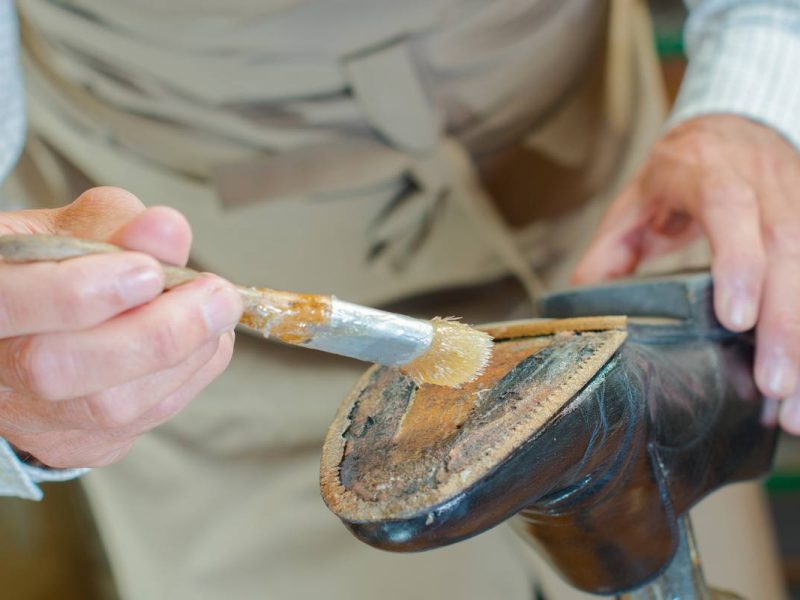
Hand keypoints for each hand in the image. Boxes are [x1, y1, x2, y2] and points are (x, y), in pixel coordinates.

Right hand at [0, 187, 241, 466]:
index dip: (84, 290)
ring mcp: (34, 419)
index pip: (10, 304)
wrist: (38, 334)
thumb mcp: (71, 230)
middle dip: (156, 331)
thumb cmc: (53, 272)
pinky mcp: (81, 443)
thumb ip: (117, 225)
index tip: (150, 270)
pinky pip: (147, 417)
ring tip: (217, 309)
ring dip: (187, 354)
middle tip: (216, 295)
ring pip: (111, 407)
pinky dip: (191, 373)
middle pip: (60, 370)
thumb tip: (168, 230)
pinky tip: (204, 339)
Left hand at [573, 115, 799, 431]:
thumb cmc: (680, 170)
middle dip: (786, 323)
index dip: (739, 262)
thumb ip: (609, 250)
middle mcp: (765, 184)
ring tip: (794, 407)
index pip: (731, 209)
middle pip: (788, 249)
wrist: (733, 124)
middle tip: (773, 386)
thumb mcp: (633, 201)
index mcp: (709, 173)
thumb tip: (583, 302)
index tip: (736, 319)